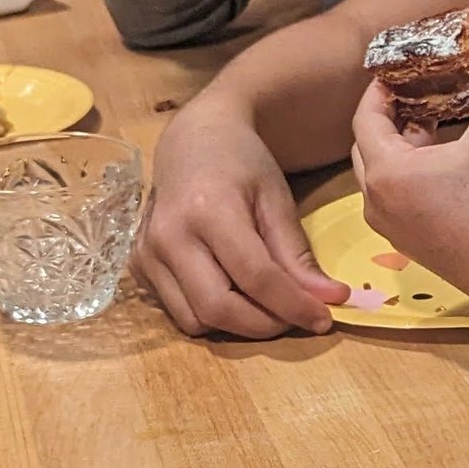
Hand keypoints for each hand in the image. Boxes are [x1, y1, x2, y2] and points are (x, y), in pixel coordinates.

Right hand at [136, 99, 346, 337]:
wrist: (192, 141)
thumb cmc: (242, 164)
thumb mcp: (277, 198)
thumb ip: (298, 254)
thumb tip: (331, 300)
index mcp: (209, 210)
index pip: (255, 277)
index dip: (293, 305)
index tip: (324, 319)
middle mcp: (169, 236)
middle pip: (218, 309)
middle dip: (264, 326)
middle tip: (296, 318)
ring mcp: (146, 254)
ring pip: (194, 320)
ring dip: (237, 325)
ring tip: (267, 305)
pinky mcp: (137, 267)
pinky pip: (178, 311)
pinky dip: (211, 315)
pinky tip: (234, 292)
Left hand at [350, 20, 468, 294]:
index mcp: (388, 172)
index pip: (365, 119)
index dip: (380, 91)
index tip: (400, 72)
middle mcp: (378, 204)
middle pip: (366, 149)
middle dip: (388, 121)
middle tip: (417, 99)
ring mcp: (394, 232)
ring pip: (381, 179)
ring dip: (399, 153)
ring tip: (434, 133)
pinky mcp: (414, 250)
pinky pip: (396, 204)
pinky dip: (409, 180)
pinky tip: (448, 172)